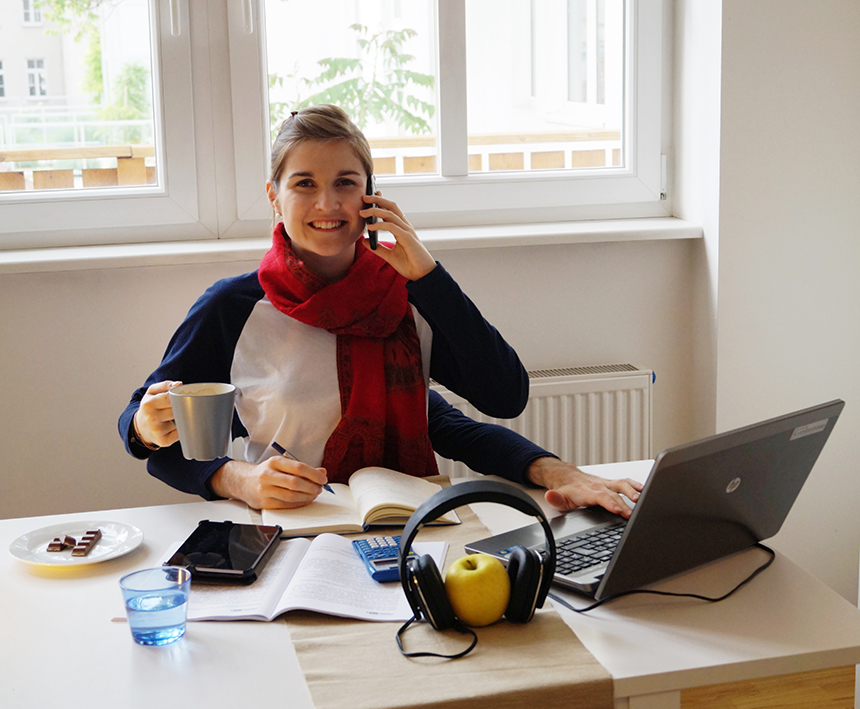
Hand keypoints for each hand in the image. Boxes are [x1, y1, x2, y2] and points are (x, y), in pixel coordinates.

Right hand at [133, 380, 181, 448]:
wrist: (141, 427)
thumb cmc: (150, 407)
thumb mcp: (152, 393)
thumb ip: (165, 385)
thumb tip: (179, 384)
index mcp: (148, 404)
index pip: (170, 398)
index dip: (179, 397)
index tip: (183, 397)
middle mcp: (152, 418)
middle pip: (177, 410)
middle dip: (183, 408)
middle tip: (184, 407)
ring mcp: (157, 431)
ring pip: (180, 422)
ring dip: (183, 419)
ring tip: (178, 416)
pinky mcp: (164, 441)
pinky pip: (180, 433)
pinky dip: (181, 429)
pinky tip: (176, 427)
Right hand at [209, 457, 329, 509]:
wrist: (243, 481)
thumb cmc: (266, 472)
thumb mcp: (281, 464)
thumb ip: (302, 468)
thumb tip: (322, 472)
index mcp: (274, 462)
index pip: (298, 468)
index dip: (314, 474)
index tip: (323, 478)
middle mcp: (268, 475)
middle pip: (296, 483)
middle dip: (312, 487)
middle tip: (320, 488)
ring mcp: (265, 490)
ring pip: (292, 496)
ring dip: (307, 497)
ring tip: (313, 494)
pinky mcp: (264, 503)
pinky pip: (286, 505)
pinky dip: (299, 504)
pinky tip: (304, 500)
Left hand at [359, 192, 435, 280]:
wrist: (421, 275)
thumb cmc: (410, 265)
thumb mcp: (389, 256)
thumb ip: (377, 248)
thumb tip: (364, 241)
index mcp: (402, 229)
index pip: (391, 210)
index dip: (381, 201)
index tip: (370, 197)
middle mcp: (405, 227)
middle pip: (392, 206)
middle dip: (378, 199)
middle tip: (364, 197)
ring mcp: (407, 231)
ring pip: (391, 214)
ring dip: (375, 211)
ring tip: (362, 213)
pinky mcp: (408, 238)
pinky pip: (392, 227)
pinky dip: (380, 225)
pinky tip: (370, 227)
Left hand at [527, 457, 642, 517]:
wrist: (567, 477)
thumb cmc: (566, 490)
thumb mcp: (558, 497)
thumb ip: (555, 499)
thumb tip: (550, 495)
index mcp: (587, 491)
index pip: (600, 497)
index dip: (609, 503)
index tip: (618, 510)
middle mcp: (598, 486)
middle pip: (613, 495)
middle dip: (624, 504)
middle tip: (632, 514)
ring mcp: (606, 483)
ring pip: (621, 485)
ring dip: (631, 492)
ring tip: (641, 499)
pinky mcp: (611, 483)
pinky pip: (625, 482)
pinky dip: (635, 485)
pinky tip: (644, 490)